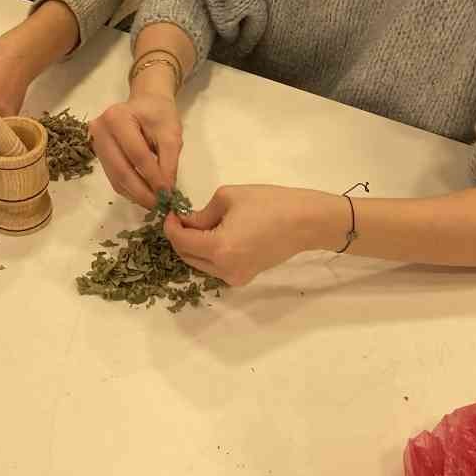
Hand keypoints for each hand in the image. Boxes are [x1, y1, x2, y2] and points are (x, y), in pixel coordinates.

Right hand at [90, 82, 182, 208]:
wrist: (145, 103)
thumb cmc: (159, 114)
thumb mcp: (171, 134)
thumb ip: (169, 163)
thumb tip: (165, 193)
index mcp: (117, 118)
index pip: (137, 155)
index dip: (153, 177)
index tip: (168, 195)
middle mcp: (99, 130)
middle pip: (121, 170)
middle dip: (142, 192)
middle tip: (159, 206)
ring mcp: (95, 143)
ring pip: (115, 178)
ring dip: (135, 194)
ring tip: (154, 203)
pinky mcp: (98, 155)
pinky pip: (113, 178)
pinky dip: (129, 190)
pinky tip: (143, 194)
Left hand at [165, 185, 344, 285]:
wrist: (305, 222)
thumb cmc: (269, 203)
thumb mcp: (228, 197)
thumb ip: (201, 214)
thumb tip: (187, 222)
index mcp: (218, 248)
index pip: (180, 241)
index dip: (170, 226)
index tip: (171, 212)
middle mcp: (223, 270)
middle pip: (187, 257)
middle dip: (179, 237)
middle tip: (181, 218)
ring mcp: (235, 278)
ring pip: (200, 264)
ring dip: (193, 246)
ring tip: (198, 225)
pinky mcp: (244, 278)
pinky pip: (215, 267)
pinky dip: (208, 254)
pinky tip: (213, 236)